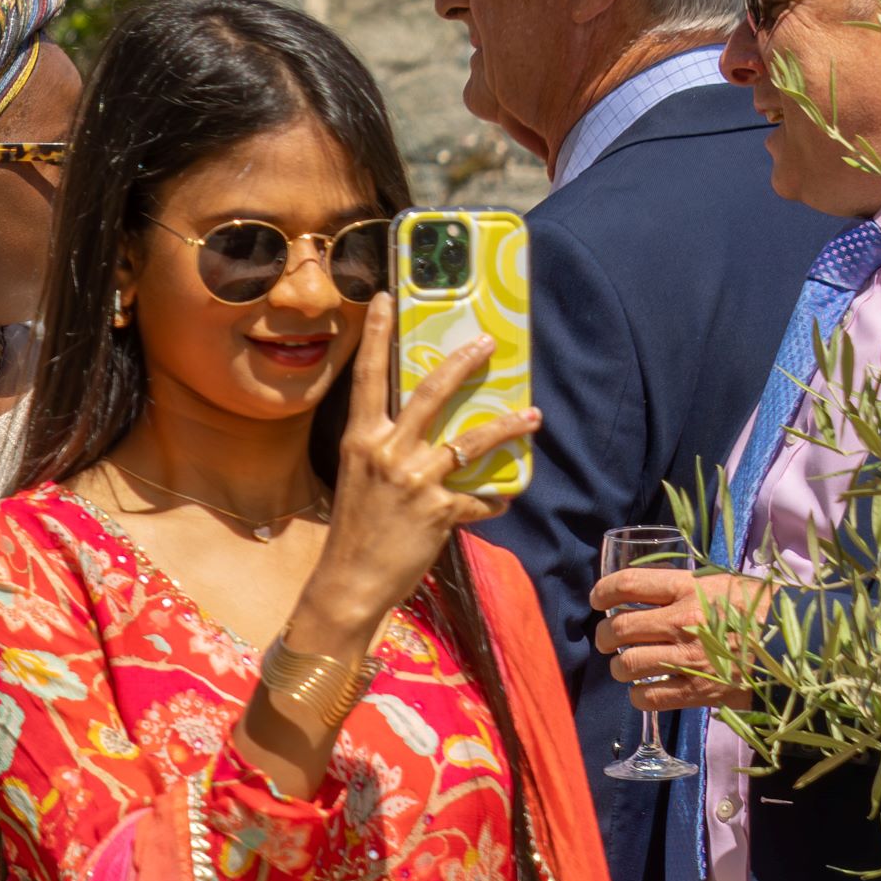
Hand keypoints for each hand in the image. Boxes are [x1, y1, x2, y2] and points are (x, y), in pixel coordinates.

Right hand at [300, 298, 528, 635]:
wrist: (348, 583)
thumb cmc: (355, 531)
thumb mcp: (361, 480)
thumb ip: (389, 452)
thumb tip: (432, 437)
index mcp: (360, 441)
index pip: (368, 377)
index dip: (377, 334)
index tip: (386, 297)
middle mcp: (385, 454)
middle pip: (430, 393)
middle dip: (462, 363)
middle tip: (487, 343)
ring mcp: (413, 481)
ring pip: (472, 440)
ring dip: (508, 425)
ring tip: (531, 415)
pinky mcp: (439, 512)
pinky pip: (481, 498)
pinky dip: (494, 499)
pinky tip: (503, 499)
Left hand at [593, 560, 768, 711]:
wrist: (799, 644)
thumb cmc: (760, 610)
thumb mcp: (723, 584)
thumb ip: (684, 588)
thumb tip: (644, 592)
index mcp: (689, 590)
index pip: (627, 584)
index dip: (602, 593)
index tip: (599, 601)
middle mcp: (683, 622)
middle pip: (617, 629)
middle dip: (605, 636)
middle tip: (610, 640)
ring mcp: (689, 658)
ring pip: (626, 665)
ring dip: (619, 667)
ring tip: (628, 665)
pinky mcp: (698, 691)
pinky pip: (646, 697)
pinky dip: (638, 695)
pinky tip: (646, 689)